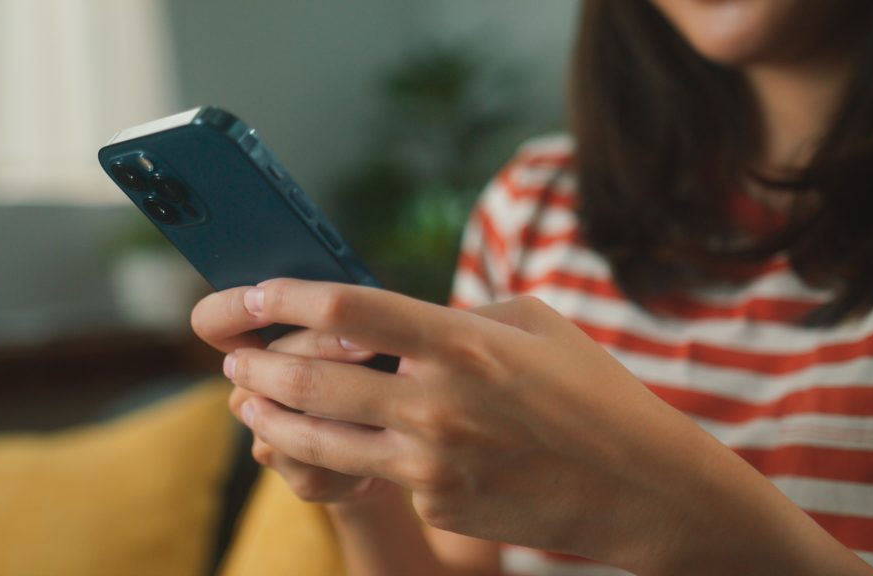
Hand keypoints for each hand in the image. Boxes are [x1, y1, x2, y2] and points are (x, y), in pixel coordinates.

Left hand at [198, 279, 872, 575]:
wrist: (642, 489)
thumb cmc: (593, 392)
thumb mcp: (534, 324)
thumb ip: (457, 315)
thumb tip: (389, 320)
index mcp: (464, 340)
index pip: (349, 306)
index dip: (284, 295)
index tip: (248, 291)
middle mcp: (439, 400)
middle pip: (311, 374)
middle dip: (254, 360)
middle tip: (230, 352)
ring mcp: (434, 462)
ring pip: (318, 436)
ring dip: (269, 413)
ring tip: (245, 399)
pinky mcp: (438, 504)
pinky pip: (374, 472)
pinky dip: (342, 453)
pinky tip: (330, 441)